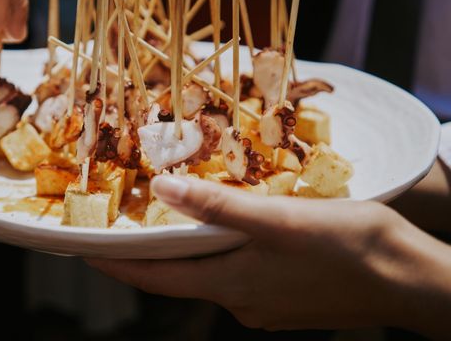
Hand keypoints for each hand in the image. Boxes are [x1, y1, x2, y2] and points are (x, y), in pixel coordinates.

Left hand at [88, 175, 450, 336]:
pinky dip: (221, 249)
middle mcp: (240, 301)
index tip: (85, 252)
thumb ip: (217, 207)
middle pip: (178, 274)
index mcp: (230, 285)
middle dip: (149, 252)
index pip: (154, 278)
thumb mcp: (278, 220)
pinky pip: (238, 270)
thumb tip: (161, 191)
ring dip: (186, 247)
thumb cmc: (347, 247)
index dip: (116, 265)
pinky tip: (228, 228)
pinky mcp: (285, 296)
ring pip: (209, 270)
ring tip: (169, 216)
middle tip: (124, 223)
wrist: (409, 280)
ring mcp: (264, 302)